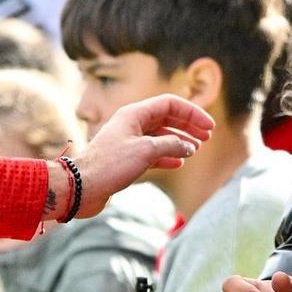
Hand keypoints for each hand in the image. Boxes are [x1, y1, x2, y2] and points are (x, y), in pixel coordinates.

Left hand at [65, 96, 213, 218]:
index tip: (209, 126)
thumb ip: (171, 145)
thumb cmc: (109, 165)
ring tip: (194, 150)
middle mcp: (131, 124)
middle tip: (206, 137)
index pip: (170, 104)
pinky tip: (178, 164)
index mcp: (134, 114)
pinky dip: (166, 156)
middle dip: (187, 126)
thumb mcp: (146, 151)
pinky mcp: (125, 159)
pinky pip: (151, 153)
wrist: (81, 187)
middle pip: (166, 118)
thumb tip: (188, 147)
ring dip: (178, 141)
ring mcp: (128, 142)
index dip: (192, 113)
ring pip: (160, 136)